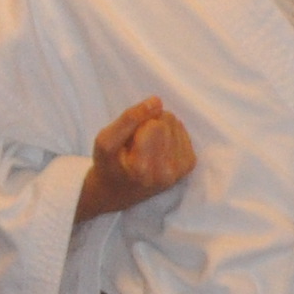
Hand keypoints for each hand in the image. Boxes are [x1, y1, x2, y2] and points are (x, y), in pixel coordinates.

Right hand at [74, 98, 194, 219]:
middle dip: (149, 124)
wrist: (116, 192)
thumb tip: (156, 101)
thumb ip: (129, 119)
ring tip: (145, 147)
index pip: (154, 124)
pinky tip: (157, 148)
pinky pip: (184, 133)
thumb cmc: (108, 165)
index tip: (128, 138)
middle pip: (167, 122)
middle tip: (136, 143)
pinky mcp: (188, 166)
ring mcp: (180, 171)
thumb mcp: (105, 141)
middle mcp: (166, 173)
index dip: (138, 122)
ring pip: (176, 124)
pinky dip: (170, 135)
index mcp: (143, 168)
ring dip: (159, 129)